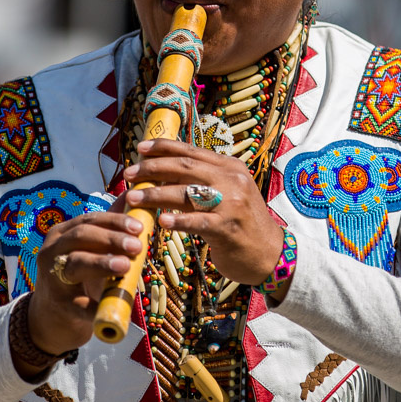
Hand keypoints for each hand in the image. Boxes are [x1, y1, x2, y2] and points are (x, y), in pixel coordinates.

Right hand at [25, 207, 144, 359]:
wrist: (54, 315)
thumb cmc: (79, 275)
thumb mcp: (90, 250)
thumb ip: (109, 228)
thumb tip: (132, 199)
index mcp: (62, 234)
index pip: (89, 220)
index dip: (114, 221)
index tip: (138, 227)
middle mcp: (52, 251)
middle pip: (80, 236)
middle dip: (111, 239)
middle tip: (136, 246)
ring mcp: (52, 277)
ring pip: (75, 263)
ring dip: (102, 263)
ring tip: (124, 266)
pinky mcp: (59, 304)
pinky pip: (80, 303)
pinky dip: (97, 304)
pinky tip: (112, 304)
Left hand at [122, 139, 283, 285]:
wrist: (271, 253)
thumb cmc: (241, 223)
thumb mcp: (229, 192)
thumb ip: (205, 179)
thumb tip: (165, 169)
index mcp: (231, 167)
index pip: (191, 151)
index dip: (163, 147)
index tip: (140, 148)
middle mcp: (233, 180)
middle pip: (185, 168)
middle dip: (153, 168)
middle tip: (129, 174)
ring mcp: (232, 204)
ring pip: (187, 193)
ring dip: (156, 195)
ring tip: (134, 198)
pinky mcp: (228, 228)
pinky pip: (198, 221)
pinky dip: (178, 221)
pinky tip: (161, 222)